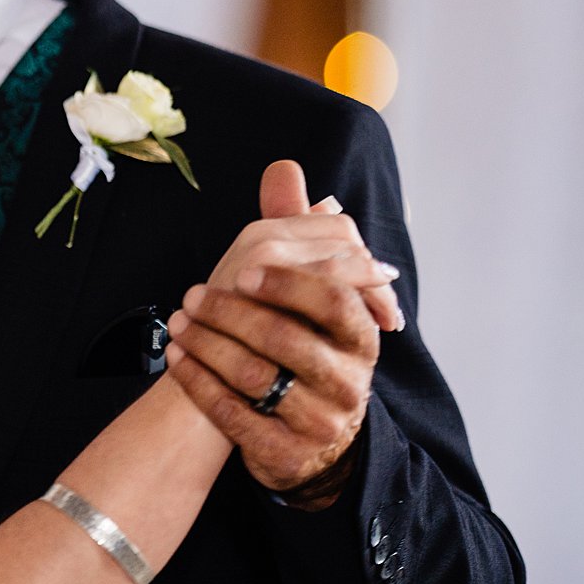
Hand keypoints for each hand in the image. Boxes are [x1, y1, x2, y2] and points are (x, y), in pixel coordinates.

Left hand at [163, 162, 395, 505]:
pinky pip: (235, 416)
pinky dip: (198, 384)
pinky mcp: (286, 454)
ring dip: (206, 346)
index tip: (243, 268)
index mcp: (361, 339)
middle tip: (191, 295)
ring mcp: (320, 423)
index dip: (288, 282)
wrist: (310, 441)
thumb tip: (285, 169)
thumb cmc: (307, 350)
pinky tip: (175, 359)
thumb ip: (301, 233)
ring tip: (175, 324)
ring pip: (256, 378)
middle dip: (232, 313)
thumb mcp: (314, 297)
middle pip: (288, 338)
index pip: (334, 299)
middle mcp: (349, 384)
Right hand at [200, 160, 402, 332]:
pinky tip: (373, 333)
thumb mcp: (261, 291)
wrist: (194, 375)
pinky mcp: (264, 289)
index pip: (335, 226)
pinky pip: (329, 290)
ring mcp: (261, 262)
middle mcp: (260, 239)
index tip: (382, 283)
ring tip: (385, 322)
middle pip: (343, 241)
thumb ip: (292, 253)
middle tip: (390, 312)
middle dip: (375, 275)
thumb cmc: (229, 336)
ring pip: (341, 264)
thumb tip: (329, 208)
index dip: (364, 254)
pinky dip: (360, 310)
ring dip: (372, 293)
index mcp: (262, 233)